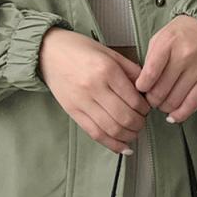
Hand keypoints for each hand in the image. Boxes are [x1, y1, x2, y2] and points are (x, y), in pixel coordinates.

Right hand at [38, 27, 150, 154]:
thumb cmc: (80, 49)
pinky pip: (95, 133)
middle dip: (139, 124)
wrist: (48, 51)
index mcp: (107, 70)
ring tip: (134, 133)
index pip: (134, 99)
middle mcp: (94, 87)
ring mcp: (82, 102)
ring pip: (111, 129)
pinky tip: (122, 147)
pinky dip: (111, 144)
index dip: (145, 109)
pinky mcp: (72, 112)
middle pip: (124, 117)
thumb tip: (148, 90)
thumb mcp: (109, 53)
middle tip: (142, 121)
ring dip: (128, 136)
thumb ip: (131, 70)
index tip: (147, 108)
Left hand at [134, 15, 196, 122]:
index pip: (150, 74)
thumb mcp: (161, 37)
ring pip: (175, 100)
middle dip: (151, 99)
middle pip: (161, 91)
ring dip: (164, 107)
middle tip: (150, 98)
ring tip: (162, 103)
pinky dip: (180, 114)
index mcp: (168, 43)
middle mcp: (184, 57)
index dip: (141, 87)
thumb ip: (151, 59)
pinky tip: (173, 115)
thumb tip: (143, 83)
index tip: (140, 88)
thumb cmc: (184, 32)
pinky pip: (193, 104)